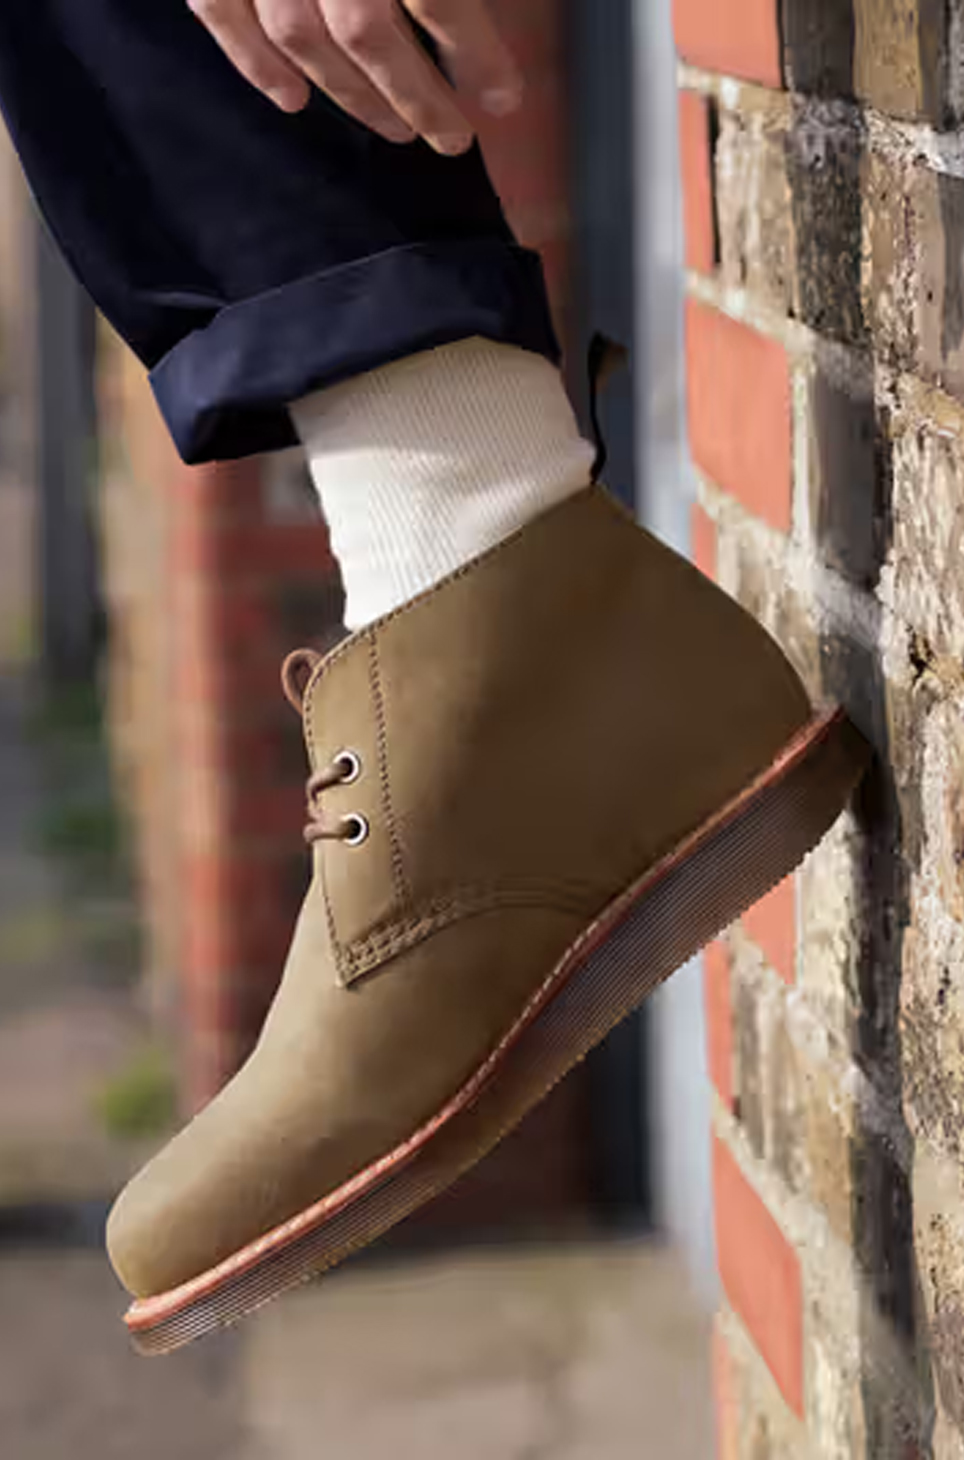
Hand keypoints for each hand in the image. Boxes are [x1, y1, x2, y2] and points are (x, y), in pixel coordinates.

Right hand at [187, 0, 522, 152]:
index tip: (503, 98)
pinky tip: (290, 101)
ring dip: (350, 92)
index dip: (476, 56)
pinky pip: (221, 12)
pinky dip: (253, 63)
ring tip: (393, 126)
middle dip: (416, 94)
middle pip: (368, 30)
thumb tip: (467, 22)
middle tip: (450, 136)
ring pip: (300, 34)